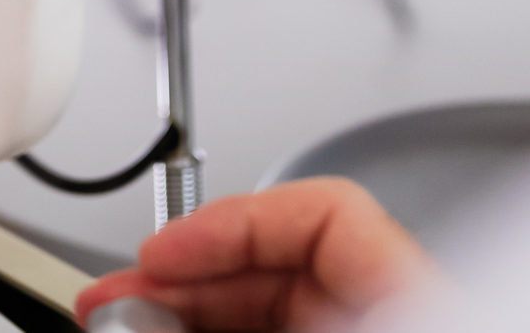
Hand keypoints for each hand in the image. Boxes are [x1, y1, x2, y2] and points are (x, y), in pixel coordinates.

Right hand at [75, 178, 435, 331]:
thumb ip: (217, 322)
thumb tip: (130, 317)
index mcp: (414, 294)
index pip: (323, 209)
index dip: (228, 221)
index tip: (160, 252)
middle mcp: (396, 311)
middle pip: (281, 265)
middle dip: (186, 278)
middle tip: (116, 302)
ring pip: (271, 312)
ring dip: (187, 313)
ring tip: (124, 326)